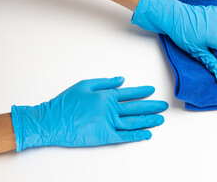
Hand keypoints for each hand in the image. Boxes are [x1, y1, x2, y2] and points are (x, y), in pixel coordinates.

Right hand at [11, 77, 167, 150]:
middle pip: (136, 108)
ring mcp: (109, 123)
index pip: (130, 93)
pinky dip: (137, 136)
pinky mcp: (105, 136)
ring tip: (160, 119)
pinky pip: (125, 136)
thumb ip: (105, 82)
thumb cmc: (65, 102)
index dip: (142, 92)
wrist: (52, 121)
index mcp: (107, 96)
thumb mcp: (84, 85)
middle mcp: (111, 109)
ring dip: (149, 120)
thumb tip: (121, 79)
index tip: (152, 91)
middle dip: (152, 106)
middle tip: (164, 106)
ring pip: (134, 122)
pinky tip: (147, 134)